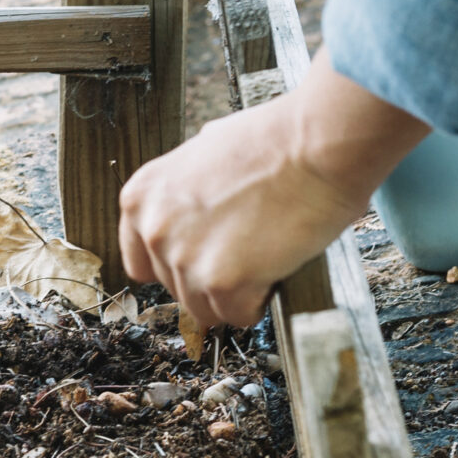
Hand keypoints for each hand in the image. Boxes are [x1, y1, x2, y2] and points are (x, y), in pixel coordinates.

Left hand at [119, 48, 427, 327]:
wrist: (315, 146)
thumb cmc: (273, 142)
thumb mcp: (203, 154)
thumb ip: (184, 193)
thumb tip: (191, 212)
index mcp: (142, 198)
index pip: (141, 263)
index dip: (177, 265)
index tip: (202, 260)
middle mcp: (155, 229)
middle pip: (177, 289)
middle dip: (212, 277)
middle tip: (246, 248)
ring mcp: (185, 258)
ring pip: (205, 309)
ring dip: (236, 293)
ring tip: (262, 256)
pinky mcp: (222, 281)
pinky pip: (237, 315)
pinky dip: (259, 302)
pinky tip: (274, 269)